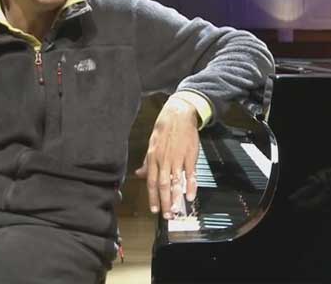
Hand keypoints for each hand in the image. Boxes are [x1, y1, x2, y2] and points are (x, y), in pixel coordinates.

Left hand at [135, 96, 199, 218]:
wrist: (179, 115)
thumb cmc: (164, 129)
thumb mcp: (152, 144)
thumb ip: (147, 162)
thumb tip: (139, 174)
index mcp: (153, 158)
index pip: (151, 181)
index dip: (152, 197)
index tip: (155, 209)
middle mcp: (164, 160)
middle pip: (162, 185)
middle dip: (164, 202)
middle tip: (167, 215)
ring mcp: (177, 159)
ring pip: (175, 182)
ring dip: (176, 198)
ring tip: (177, 211)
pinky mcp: (190, 156)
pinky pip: (190, 174)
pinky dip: (190, 186)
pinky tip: (190, 196)